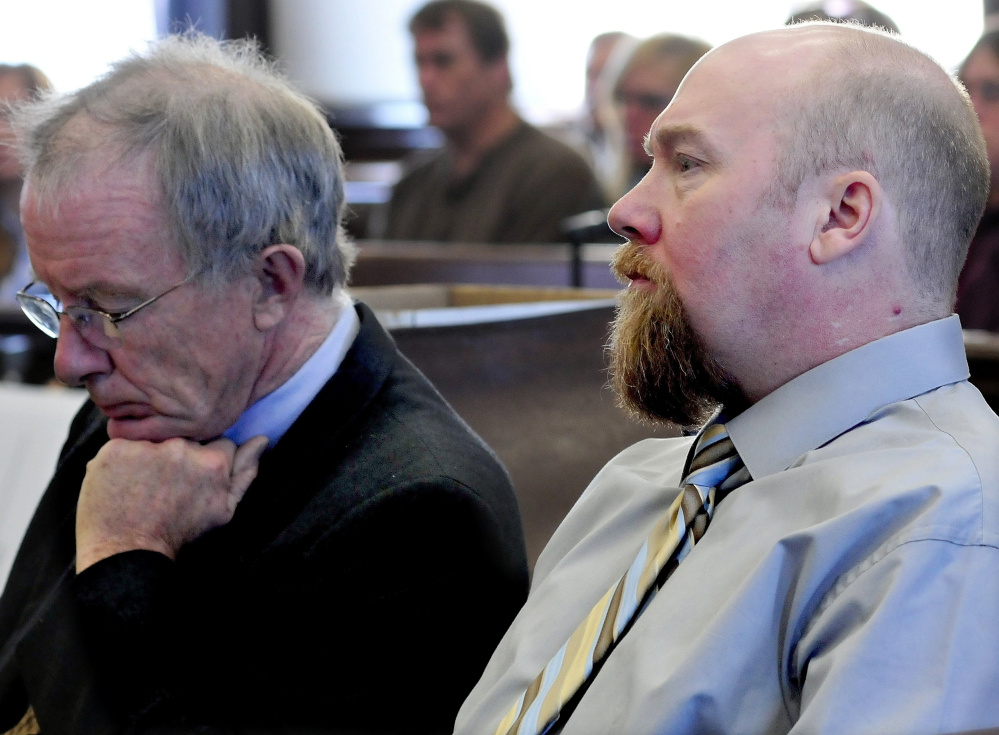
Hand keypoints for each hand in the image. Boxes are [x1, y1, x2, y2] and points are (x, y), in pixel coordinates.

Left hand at [75, 435, 268, 571]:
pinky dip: (121, 462)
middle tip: (164, 487)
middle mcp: (182, 448)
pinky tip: (121, 483)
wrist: (126, 551)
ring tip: (141, 486)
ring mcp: (147, 446)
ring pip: (155, 440)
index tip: (193, 481)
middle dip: (179, 457)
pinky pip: (122, 445)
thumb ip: (245, 472)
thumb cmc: (178, 533)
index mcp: (213, 461)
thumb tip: (262, 439)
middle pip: (186, 439)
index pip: (219, 443)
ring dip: (150, 457)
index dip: (207, 462)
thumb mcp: (223, 510)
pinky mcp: (115, 449)